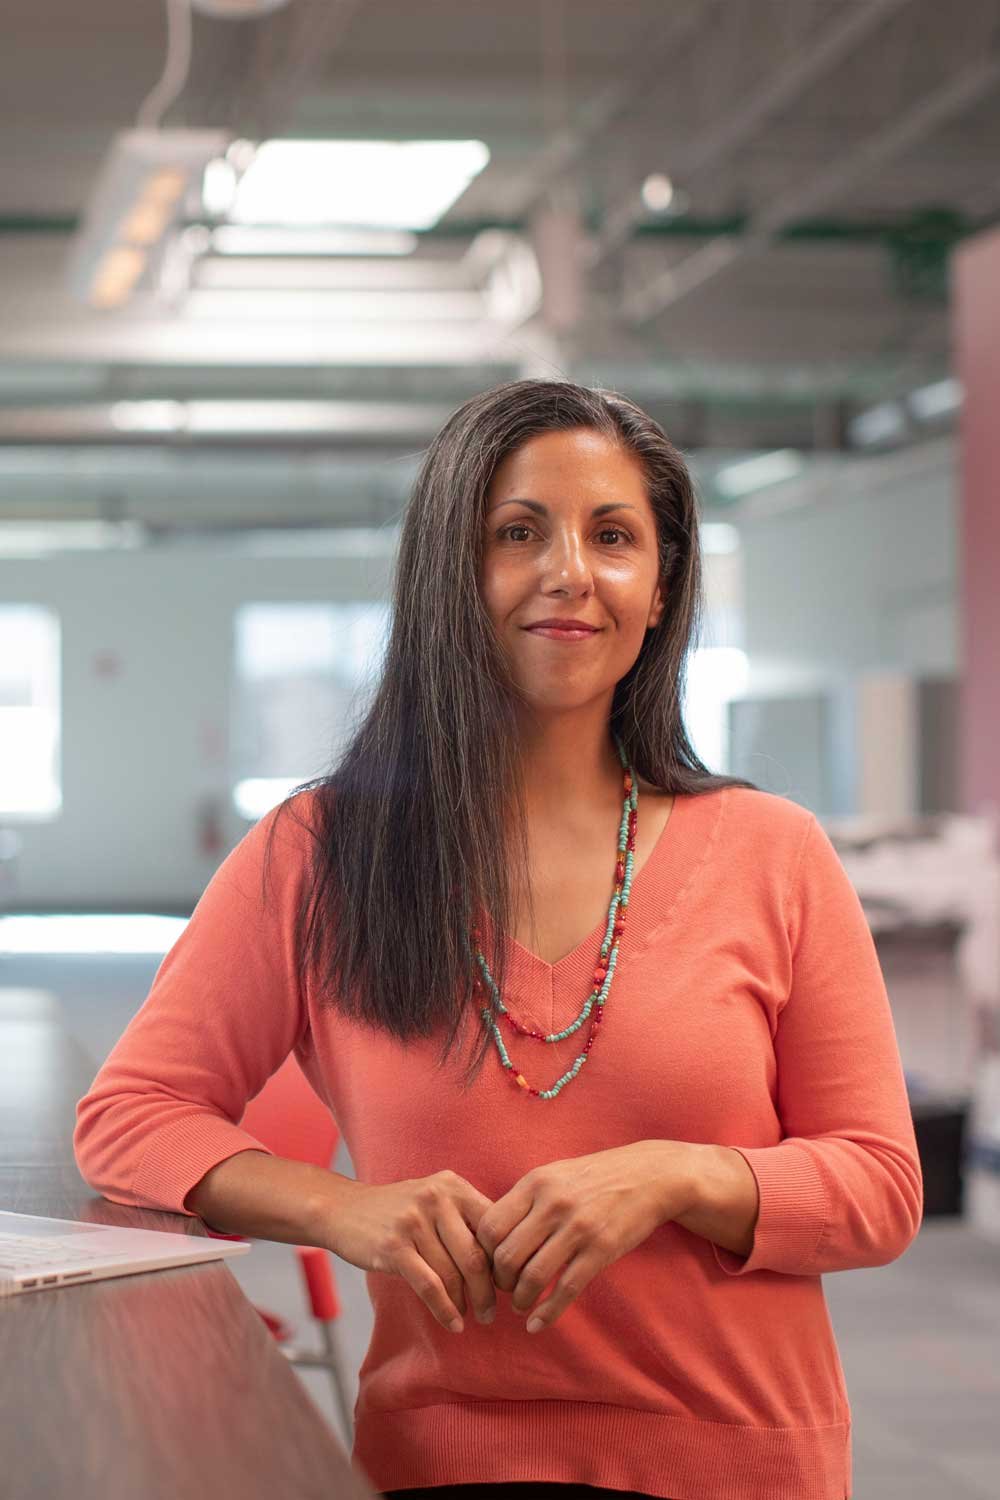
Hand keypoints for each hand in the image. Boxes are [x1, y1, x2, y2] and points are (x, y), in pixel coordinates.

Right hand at [322, 1170, 496, 1331]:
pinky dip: (445, 1310)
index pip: (493, 1228)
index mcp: (453, 1186)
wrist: (343, 1209)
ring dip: (466, 1304)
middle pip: (476, 1256)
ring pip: (452, 1274)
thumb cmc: (397, 1211)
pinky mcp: (394, 1247)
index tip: (508, 1284)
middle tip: (493, 1312)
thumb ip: (465, 1218)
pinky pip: (429, 1286)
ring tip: (472, 1318)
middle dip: (489, 1291)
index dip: (504, 1261)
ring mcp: (414, 1222)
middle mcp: (436, 1199)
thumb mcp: (434, 1198)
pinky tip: (453, 1324)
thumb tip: (507, 1257)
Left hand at [474, 1141, 694, 1332]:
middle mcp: (553, 1204)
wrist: (647, 1175)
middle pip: (506, 1256)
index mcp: (535, 1183)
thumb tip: (490, 1235)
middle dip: (500, 1281)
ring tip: (521, 1305)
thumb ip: (524, 1200)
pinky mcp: (601, 1250)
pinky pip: (566, 1290)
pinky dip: (547, 1313)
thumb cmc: (593, 1177)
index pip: (490, 1227)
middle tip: (505, 1288)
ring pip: (532, 1276)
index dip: (483, 1254)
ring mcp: (578, 1228)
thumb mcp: (553, 1174)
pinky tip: (537, 1324)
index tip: (490, 1265)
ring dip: (520, 1300)